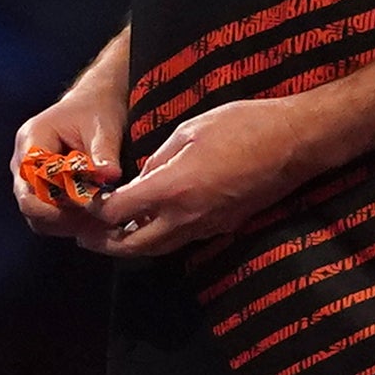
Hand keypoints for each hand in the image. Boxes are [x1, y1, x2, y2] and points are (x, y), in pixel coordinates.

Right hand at [12, 86, 125, 244]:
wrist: (94, 105)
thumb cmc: (97, 111)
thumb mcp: (104, 128)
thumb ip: (104, 153)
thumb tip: (110, 176)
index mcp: (32, 140)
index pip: (31, 182)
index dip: (56, 201)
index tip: (88, 206)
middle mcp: (22, 161)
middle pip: (29, 204)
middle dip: (62, 218)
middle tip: (96, 222)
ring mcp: (28, 178)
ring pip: (36, 216)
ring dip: (66, 223)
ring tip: (99, 222)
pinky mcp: (40, 189)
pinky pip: (47, 216)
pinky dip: (68, 222)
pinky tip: (95, 220)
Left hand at [87, 96, 316, 258]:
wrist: (293, 144)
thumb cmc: (241, 126)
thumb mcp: (189, 130)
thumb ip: (158, 159)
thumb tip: (141, 177)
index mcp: (172, 188)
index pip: (118, 212)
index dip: (95, 211)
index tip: (81, 203)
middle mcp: (187, 217)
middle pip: (134, 244)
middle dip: (104, 243)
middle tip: (82, 237)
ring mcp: (207, 226)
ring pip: (159, 248)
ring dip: (130, 246)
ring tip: (108, 238)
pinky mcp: (224, 227)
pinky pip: (182, 240)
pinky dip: (158, 239)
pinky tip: (149, 226)